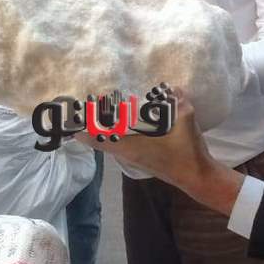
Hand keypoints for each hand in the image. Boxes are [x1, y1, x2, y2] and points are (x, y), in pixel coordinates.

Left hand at [76, 92, 243, 213]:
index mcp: (128, 145)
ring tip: (100, 106)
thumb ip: (178, 100)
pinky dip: (116, 131)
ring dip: (102, 127)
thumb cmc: (186, 151)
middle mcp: (126, 152)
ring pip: (108, 140)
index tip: (67, 113)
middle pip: (97, 138)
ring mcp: (132, 156)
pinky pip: (120, 141)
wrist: (196, 176)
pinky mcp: (141, 157)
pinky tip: (125, 118)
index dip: (78, 126)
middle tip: (82, 102)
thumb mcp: (184, 120)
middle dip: (88, 122)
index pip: (93, 137)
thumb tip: (172, 87)